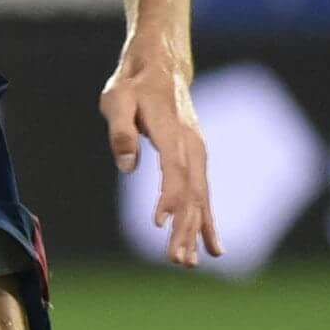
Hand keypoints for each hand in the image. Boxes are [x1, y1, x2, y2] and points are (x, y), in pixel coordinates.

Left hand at [103, 49, 220, 267]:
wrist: (162, 66)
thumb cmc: (133, 83)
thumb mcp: (117, 98)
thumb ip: (121, 131)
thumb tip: (128, 167)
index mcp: (172, 130)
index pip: (174, 170)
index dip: (169, 198)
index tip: (160, 225)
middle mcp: (191, 145)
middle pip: (192, 192)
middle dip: (185, 228)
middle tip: (177, 261)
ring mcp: (197, 153)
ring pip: (200, 198)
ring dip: (195, 231)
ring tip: (189, 263)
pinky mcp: (196, 160)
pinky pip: (204, 194)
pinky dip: (208, 222)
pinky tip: (213, 248)